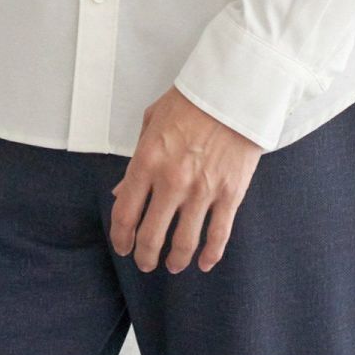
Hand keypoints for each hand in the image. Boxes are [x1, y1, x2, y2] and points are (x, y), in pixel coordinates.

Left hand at [109, 86, 263, 273]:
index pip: (125, 213)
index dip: (121, 237)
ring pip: (184, 243)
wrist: (233, 89)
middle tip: (145, 262)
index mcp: (147, 159)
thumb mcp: (152, 121)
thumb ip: (136, 159)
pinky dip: (210, 255)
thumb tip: (121, 192)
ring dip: (175, 261)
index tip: (123, 245)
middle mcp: (172, 180)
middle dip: (144, 256)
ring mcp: (202, 190)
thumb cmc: (190, 100)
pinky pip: (218, 236)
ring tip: (172, 265)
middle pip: (151, 236)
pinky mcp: (230, 194)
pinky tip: (203, 263)